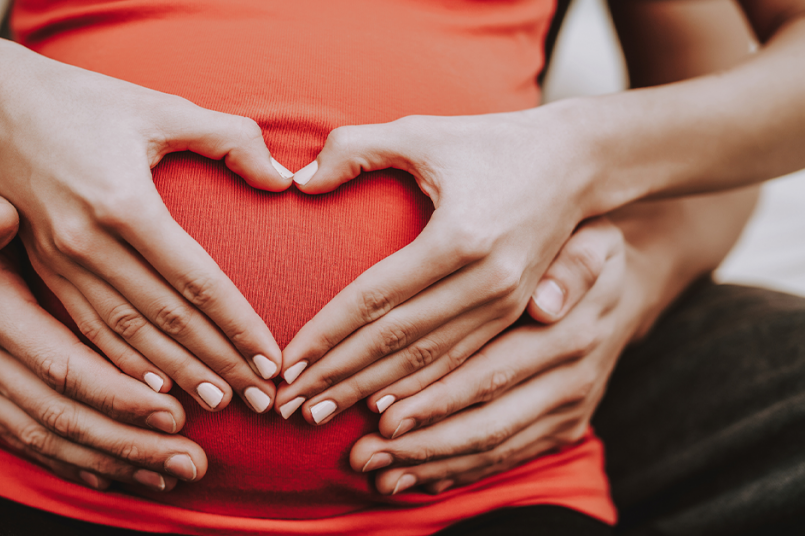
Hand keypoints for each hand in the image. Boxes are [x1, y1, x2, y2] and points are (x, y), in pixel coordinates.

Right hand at [0, 65, 293, 413]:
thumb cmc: (85, 101)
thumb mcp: (160, 107)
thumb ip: (229, 137)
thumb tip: (283, 178)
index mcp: (124, 203)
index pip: (196, 282)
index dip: (237, 325)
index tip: (271, 359)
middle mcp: (88, 242)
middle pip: (165, 320)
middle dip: (217, 364)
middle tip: (259, 400)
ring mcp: (60, 261)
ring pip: (126, 335)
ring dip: (175, 375)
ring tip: (217, 406)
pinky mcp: (42, 270)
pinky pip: (87, 330)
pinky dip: (122, 365)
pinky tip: (152, 392)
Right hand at [0, 166, 206, 490]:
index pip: (60, 364)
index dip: (117, 394)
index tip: (173, 412)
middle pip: (61, 416)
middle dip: (129, 443)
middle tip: (192, 461)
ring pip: (46, 439)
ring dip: (111, 462)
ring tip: (172, 476)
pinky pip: (24, 444)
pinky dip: (71, 464)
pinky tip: (116, 477)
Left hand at [275, 112, 590, 422]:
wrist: (579, 161)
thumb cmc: (491, 141)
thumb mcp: (422, 132)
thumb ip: (355, 148)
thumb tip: (298, 181)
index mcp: (459, 237)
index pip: (374, 299)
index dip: (326, 335)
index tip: (286, 363)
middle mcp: (486, 280)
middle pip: (395, 342)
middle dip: (337, 377)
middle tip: (287, 405)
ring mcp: (505, 303)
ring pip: (424, 362)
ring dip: (368, 392)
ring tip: (317, 414)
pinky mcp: (513, 314)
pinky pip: (456, 361)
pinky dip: (415, 389)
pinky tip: (378, 409)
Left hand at [346, 219, 636, 494]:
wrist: (621, 290)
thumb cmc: (577, 250)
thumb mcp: (588, 240)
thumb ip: (572, 265)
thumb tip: (546, 303)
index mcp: (573, 332)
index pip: (492, 373)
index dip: (436, 398)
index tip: (381, 412)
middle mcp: (573, 379)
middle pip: (488, 424)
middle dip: (421, 443)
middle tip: (363, 453)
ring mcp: (570, 409)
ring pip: (494, 449)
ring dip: (431, 464)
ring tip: (377, 474)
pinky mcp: (564, 428)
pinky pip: (508, 458)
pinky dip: (460, 471)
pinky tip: (415, 479)